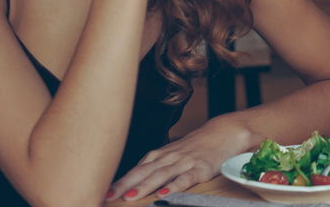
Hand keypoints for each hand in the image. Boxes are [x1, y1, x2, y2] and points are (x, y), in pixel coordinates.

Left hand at [106, 118, 252, 201]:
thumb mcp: (173, 152)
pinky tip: (163, 194)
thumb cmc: (198, 145)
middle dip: (125, 185)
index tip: (105, 190)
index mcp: (161, 154)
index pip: (137, 168)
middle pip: (144, 172)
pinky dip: (173, 187)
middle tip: (109, 195)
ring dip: (144, 186)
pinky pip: (184, 179)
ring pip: (161, 175)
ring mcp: (185, 162)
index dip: (120, 180)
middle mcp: (170, 157)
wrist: (224, 132)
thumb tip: (135, 177)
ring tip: (131, 197)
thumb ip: (156, 164)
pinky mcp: (200, 169)